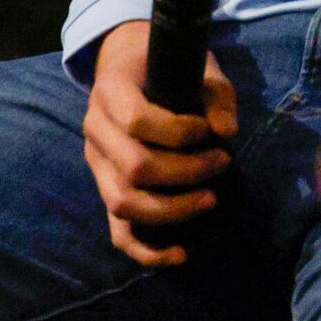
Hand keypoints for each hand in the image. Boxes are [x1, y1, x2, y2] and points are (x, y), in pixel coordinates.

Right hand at [83, 18, 236, 267]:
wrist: (130, 67)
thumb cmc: (166, 66)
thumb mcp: (195, 67)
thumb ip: (215, 94)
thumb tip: (225, 130)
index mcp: (110, 91)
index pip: (136, 120)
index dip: (179, 132)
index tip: (208, 130)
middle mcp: (95, 130)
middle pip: (134, 167)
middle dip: (187, 171)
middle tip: (223, 161)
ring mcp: (97, 164)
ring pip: (122, 203)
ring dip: (173, 209)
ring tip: (211, 198)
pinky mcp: (107, 189)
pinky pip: (118, 232)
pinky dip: (147, 251)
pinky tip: (181, 254)